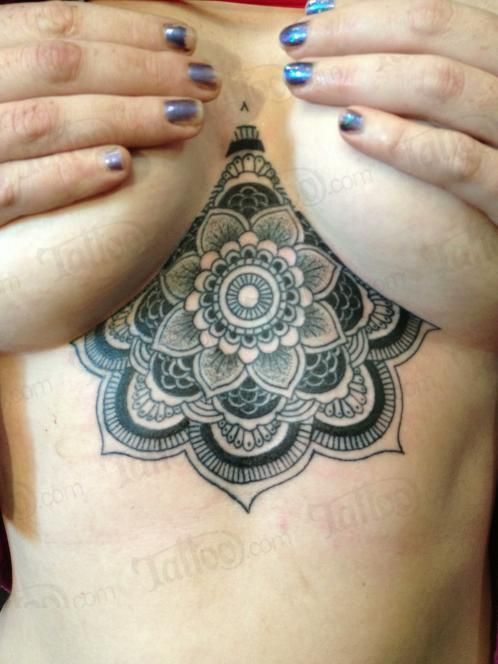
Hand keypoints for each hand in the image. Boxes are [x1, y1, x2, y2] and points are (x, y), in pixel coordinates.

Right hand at [0, 0, 219, 225]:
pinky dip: (67, 174)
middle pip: (60, 65)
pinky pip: (15, 189)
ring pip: (44, 121)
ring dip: (122, 116)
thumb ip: (46, 75)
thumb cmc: (0, 155)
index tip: (184, 41)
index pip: (54, 25)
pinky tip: (122, 168)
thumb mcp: (11, 96)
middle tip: (206, 82)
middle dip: (142, 70)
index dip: (125, 30)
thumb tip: (122, 56)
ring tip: (186, 121)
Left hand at [280, 0, 497, 348]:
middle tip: (292, 44)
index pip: (439, 14)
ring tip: (301, 82)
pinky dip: (403, 141)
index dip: (369, 9)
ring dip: (363, 77)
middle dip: (356, 32)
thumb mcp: (450, 128)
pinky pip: (460, 163)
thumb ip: (418, 85)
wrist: (490, 280)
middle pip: (440, 34)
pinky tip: (348, 131)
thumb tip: (348, 50)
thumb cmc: (461, 200)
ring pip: (445, 87)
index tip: (308, 16)